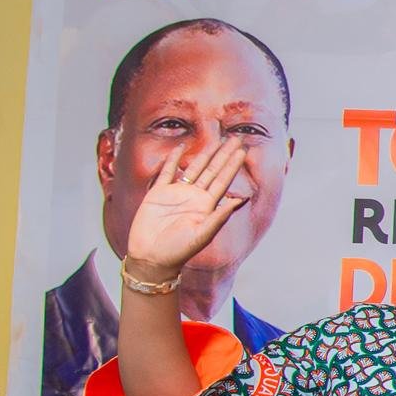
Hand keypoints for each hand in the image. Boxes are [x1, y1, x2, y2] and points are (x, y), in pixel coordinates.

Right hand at [123, 138, 249, 279]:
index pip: (223, 180)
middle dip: (224, 154)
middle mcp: (194, 197)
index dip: (233, 164)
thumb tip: (239, 200)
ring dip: (205, 154)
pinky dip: (173, 159)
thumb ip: (219, 216)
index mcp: (207, 206)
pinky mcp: (158, 193)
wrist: (151, 258)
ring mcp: (176, 194)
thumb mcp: (202, 235)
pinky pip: (167, 172)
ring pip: (194, 168)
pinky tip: (182, 147)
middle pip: (213, 170)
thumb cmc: (178, 251)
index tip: (243, 149)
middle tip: (236, 137)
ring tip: (217, 139)